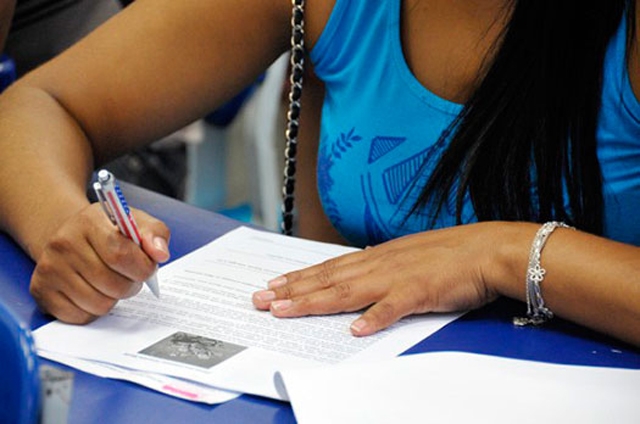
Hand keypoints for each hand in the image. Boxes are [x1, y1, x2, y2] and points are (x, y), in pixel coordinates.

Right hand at [30, 203, 169, 323]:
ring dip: (114, 299)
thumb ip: (155, 235)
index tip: (147, 267)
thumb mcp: (136, 222)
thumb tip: (160, 254)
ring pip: (99, 305)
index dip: (142, 268)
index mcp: (90, 221)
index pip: (120, 254)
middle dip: (131, 285)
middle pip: (112, 284)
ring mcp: (49, 268)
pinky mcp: (42, 291)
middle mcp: (63, 243)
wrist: (73, 236)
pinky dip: (94, 310)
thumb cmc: (110, 232)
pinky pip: (81, 316)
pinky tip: (93, 291)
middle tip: (130, 276)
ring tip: (112, 282)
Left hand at [253, 223, 516, 335]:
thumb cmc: (449, 253)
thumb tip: (359, 274)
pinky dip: (374, 318)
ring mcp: (397, 277)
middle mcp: (379, 264)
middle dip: (291, 291)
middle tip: (260, 300)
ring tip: (285, 310)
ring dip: (314, 301)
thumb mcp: (406, 256)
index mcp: (376, 257)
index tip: (272, 285)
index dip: (298, 277)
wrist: (485, 248)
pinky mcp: (420, 292)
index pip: (328, 267)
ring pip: (347, 291)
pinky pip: (393, 307)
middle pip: (327, 279)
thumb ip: (381, 266)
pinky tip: (356, 330)